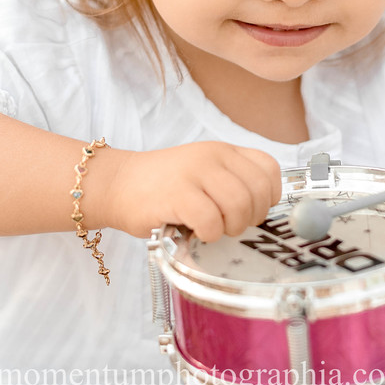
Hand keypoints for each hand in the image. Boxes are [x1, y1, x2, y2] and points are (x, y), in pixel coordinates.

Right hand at [103, 142, 281, 241]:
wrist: (116, 183)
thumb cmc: (162, 187)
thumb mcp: (203, 172)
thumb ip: (232, 182)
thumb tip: (260, 213)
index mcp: (223, 150)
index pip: (269, 168)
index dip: (269, 196)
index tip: (253, 210)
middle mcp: (212, 156)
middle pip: (257, 191)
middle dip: (251, 218)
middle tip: (230, 225)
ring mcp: (194, 173)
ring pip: (239, 205)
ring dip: (231, 227)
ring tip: (213, 229)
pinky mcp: (176, 194)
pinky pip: (211, 220)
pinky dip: (209, 233)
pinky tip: (196, 231)